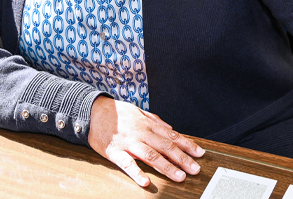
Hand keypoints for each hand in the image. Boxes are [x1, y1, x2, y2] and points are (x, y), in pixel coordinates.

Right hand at [88, 96, 204, 186]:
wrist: (92, 110)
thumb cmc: (116, 112)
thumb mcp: (138, 111)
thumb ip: (155, 120)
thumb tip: (170, 128)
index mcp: (148, 124)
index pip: (172, 136)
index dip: (187, 145)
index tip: (200, 153)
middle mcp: (141, 133)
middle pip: (165, 147)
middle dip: (182, 158)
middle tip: (195, 169)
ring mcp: (129, 143)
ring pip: (151, 155)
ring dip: (166, 167)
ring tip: (179, 176)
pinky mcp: (115, 152)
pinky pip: (127, 164)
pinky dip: (137, 173)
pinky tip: (146, 182)